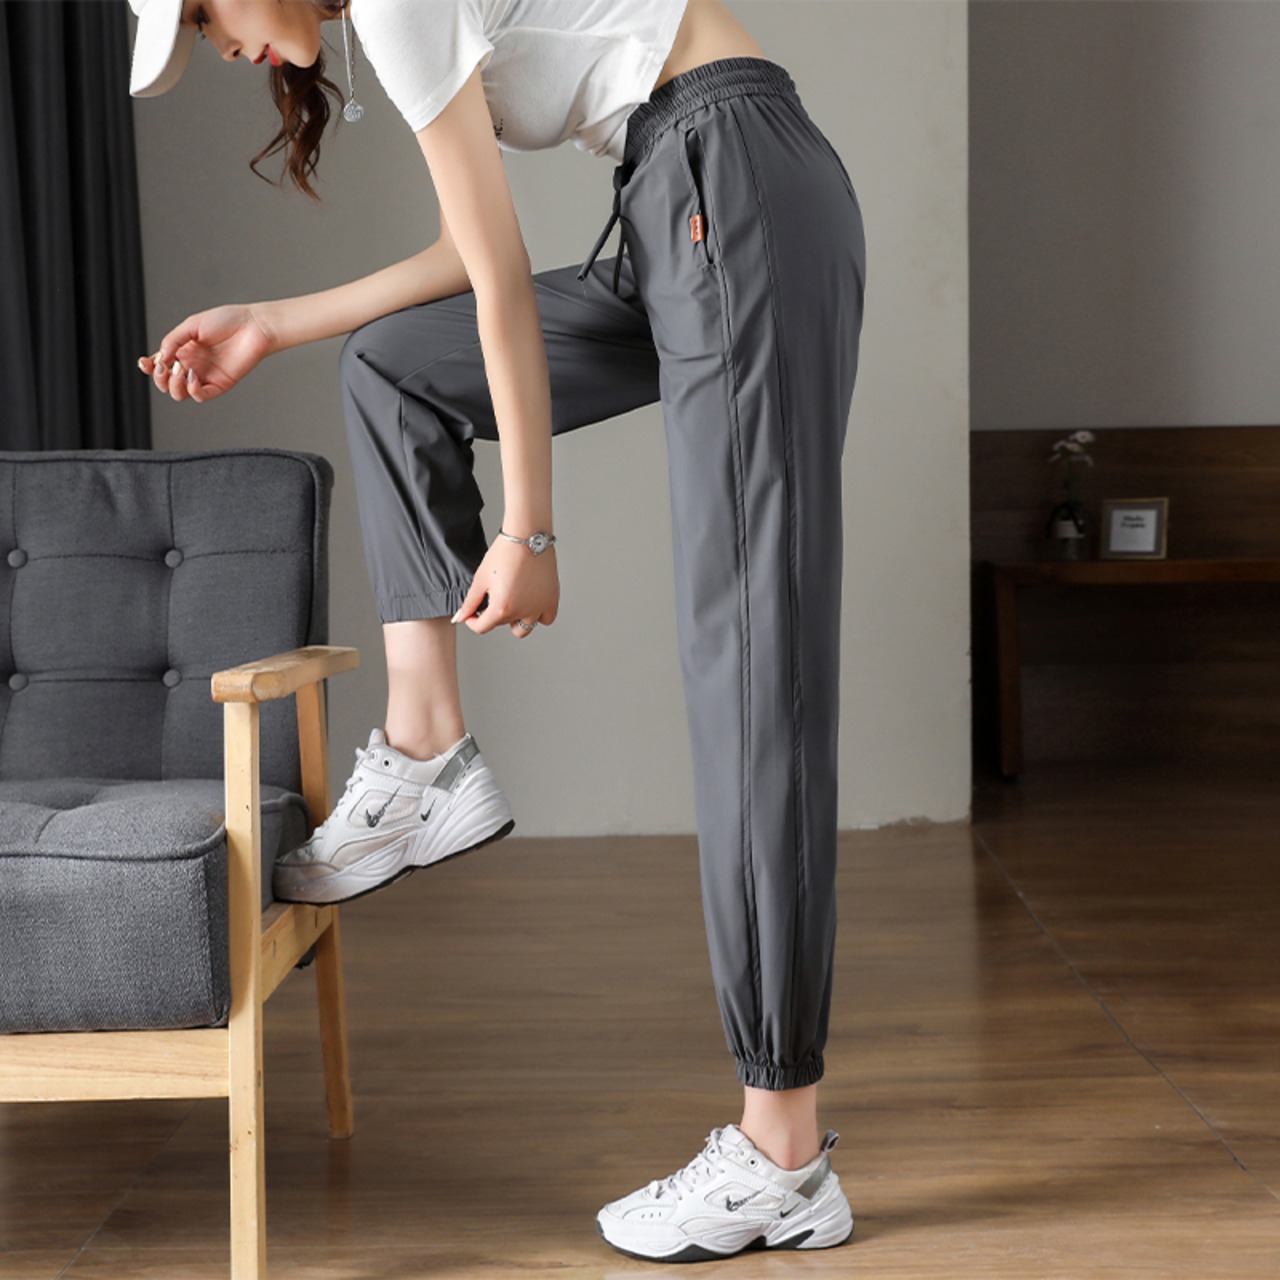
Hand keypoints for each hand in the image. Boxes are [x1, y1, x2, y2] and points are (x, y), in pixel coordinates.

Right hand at [136, 303, 277, 402]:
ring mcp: (205, 376)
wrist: (253, 326)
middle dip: (159, 378)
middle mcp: (192, 365)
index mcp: (183, 350)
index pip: (160, 364)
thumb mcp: (192, 325)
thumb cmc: (227, 321)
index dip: (149, 367)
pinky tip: (192, 376)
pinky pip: (201, 396)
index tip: (145, 363)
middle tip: (165, 366)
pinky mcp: (220, 384)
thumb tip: (160, 357)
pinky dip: (192, 390)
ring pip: (180, 393)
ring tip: (179, 369)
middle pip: (166, 383)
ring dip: (173, 385)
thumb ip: (173, 340)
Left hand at [452, 534, 558, 637]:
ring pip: (525, 627)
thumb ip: (470, 602)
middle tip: (494, 599)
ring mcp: (539, 607)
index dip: (473, 621)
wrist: (527, 536)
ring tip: (512, 602)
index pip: (482, 628)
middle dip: (495, 616)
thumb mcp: (481, 578)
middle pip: (503, 625)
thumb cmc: (505, 553)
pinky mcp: (551, 599)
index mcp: (502, 608)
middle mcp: (522, 611)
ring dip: (516, 620)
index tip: (472, 614)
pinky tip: (530, 603)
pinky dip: (538, 615)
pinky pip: (546, 618)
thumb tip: (461, 617)